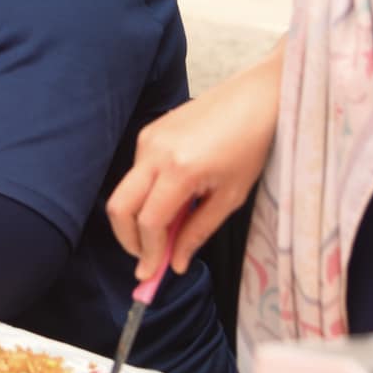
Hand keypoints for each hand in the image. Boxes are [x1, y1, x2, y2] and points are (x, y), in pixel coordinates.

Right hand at [107, 44, 282, 280]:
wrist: (254, 98)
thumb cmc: (250, 147)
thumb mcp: (230, 197)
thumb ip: (197, 232)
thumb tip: (174, 265)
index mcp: (180, 170)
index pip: (148, 222)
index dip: (148, 253)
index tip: (152, 275)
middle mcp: (154, 152)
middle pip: (119, 207)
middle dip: (128, 240)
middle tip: (148, 259)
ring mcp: (148, 138)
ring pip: (125, 191)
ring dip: (138, 218)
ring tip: (168, 229)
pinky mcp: (149, 132)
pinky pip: (136, 172)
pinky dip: (145, 196)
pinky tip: (171, 200)